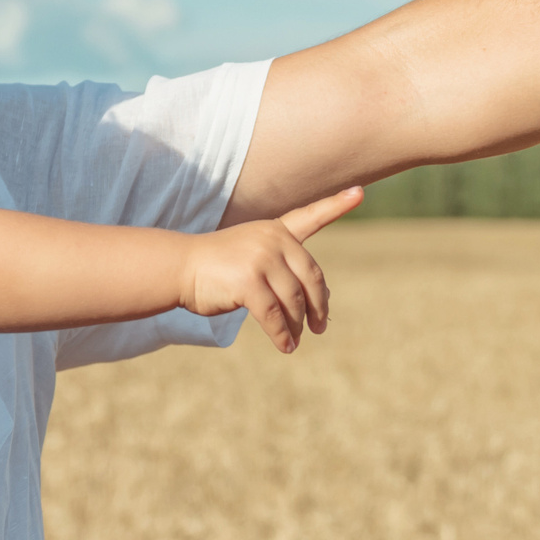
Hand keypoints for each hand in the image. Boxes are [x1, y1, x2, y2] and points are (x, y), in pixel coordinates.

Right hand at [178, 186, 363, 351]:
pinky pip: (275, 316)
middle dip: (318, 306)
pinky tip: (285, 346)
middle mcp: (272, 240)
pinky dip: (282, 335)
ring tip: (296, 340)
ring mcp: (260, 260)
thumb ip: (285, 270)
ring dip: (297, 326)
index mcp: (275, 230)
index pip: (311, 216)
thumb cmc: (218, 267)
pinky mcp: (248, 283)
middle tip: (320, 327)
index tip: (360, 192)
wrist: (179, 268)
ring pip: (294, 301)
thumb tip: (319, 306)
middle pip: (311, 278)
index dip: (337, 205)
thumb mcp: (254, 256)